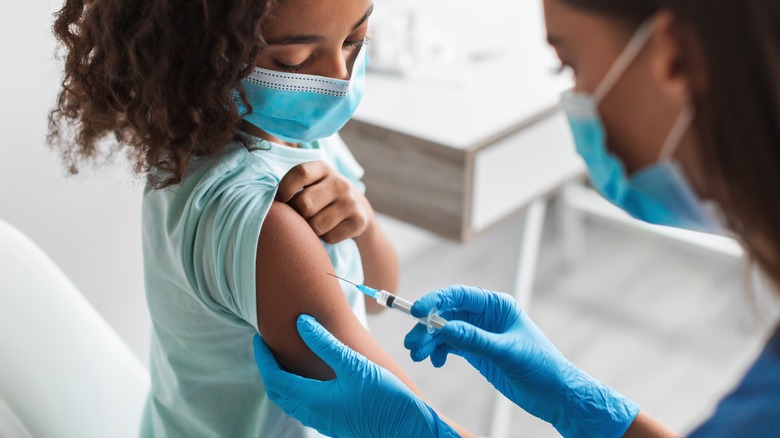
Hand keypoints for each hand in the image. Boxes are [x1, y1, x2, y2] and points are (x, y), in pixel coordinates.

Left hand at [253, 315, 459, 437]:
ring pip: (291, 400)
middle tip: (268, 346)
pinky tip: (311, 376)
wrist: (408, 430)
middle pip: (279, 392)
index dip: (263, 357)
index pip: (275, 377)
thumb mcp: (355, 366)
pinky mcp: (336, 422)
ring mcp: (324, 420)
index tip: (259, 337)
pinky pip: (305, 405)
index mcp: (313, 399)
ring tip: (285, 358)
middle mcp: (313, 413)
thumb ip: (327, 344)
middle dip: (269, 369)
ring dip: (282, 379)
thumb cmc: (385, 399)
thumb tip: (301, 323)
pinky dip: (297, 388)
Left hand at [277, 161, 371, 243]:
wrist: (357, 208)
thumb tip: (266, 202)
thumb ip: (292, 186)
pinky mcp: (359, 221)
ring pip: (316, 225)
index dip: (285, 189)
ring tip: (316, 222)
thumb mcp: (310, 183)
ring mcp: (351, 202)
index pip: (300, 173)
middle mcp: (340, 182)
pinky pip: (330, 237)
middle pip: (305, 204)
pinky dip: (326, 238)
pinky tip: (331, 229)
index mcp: (322, 168)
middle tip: (301, 215)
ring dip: (311, 229)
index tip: (281, 200)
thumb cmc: (320, 196)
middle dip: (298, 214)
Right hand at [404, 286, 639, 437]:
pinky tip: (435, 361)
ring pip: (445, 331)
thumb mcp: (507, 353)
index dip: (435, 301)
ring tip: (418, 356)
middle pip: (447, 313)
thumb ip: (475, 340)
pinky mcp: (477, 351)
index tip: (416, 312)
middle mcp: (486, 316)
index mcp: (497, 306)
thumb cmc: (541, 368)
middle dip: (426, 326)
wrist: (555, 395)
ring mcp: (480, 333)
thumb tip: (445, 328)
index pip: (459, 296)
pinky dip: (438, 352)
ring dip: (429, 341)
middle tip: (412, 344)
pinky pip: (450, 345)